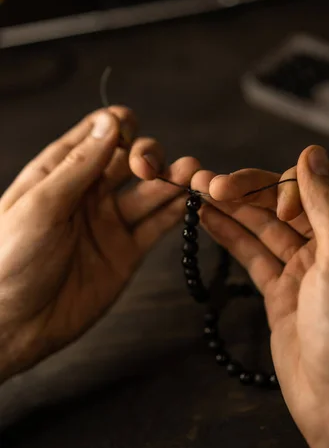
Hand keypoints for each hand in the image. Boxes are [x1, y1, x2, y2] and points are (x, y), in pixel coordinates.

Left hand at [0, 107, 198, 382]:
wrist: (14, 325)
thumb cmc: (10, 259)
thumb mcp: (42, 205)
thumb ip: (79, 165)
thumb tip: (109, 121)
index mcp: (60, 174)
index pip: (97, 136)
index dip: (118, 127)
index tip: (130, 129)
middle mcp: (89, 194)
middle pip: (129, 160)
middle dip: (147, 155)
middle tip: (150, 169)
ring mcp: (109, 223)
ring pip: (149, 192)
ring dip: (171, 180)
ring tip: (192, 173)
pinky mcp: (126, 252)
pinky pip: (156, 226)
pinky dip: (176, 213)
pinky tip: (191, 202)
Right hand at [191, 147, 328, 447]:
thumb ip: (327, 203)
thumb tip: (312, 153)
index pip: (323, 183)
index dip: (291, 182)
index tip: (275, 203)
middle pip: (286, 201)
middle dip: (248, 189)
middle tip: (210, 182)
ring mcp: (305, 270)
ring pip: (263, 226)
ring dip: (232, 208)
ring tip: (196, 190)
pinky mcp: (281, 293)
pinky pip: (253, 256)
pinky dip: (230, 236)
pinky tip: (207, 218)